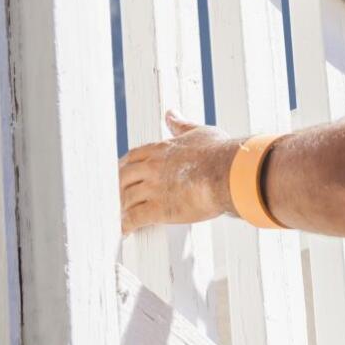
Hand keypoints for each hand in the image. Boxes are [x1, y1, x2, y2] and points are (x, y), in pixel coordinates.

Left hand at [120, 111, 240, 234]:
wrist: (228, 173)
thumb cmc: (219, 153)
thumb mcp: (198, 132)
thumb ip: (181, 125)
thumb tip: (171, 114)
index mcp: (159, 149)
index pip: (131, 157)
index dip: (124, 167)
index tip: (122, 174)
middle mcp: (151, 168)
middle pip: (122, 178)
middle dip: (118, 188)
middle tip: (116, 197)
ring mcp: (153, 189)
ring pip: (126, 198)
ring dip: (121, 208)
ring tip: (117, 216)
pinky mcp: (159, 209)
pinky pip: (134, 218)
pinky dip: (126, 225)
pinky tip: (123, 231)